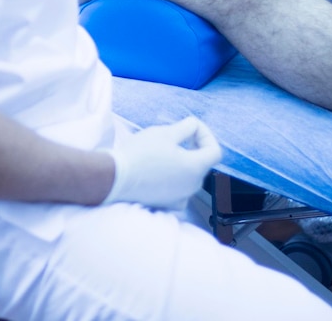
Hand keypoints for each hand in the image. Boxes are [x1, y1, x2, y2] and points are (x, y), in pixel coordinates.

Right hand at [102, 116, 221, 209]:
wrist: (116, 177)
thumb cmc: (141, 153)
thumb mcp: (164, 132)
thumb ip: (186, 127)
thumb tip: (193, 126)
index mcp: (196, 168)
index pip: (215, 151)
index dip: (206, 135)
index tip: (190, 129)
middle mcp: (193, 186)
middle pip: (201, 163)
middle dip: (192, 148)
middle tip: (173, 136)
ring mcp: (180, 197)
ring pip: (188, 176)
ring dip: (181, 163)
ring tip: (161, 153)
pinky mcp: (166, 204)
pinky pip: (177, 189)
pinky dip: (172, 178)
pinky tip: (157, 171)